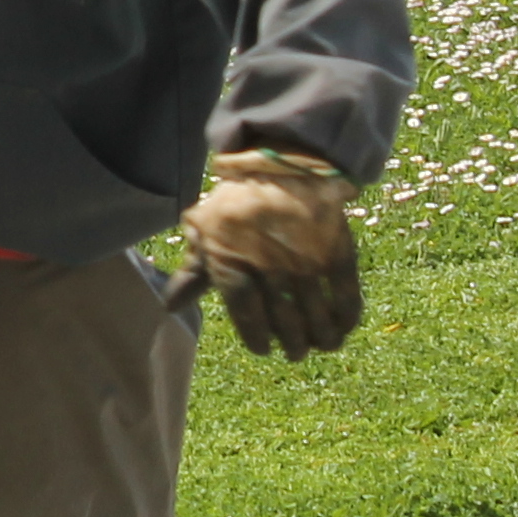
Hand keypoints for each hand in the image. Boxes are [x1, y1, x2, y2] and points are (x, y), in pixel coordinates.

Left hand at [178, 150, 359, 356]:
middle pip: (283, 319)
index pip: (245, 312)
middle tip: (296, 352)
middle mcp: (268, 265)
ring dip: (321, 336)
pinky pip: (345, 294)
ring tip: (322, 345)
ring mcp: (305, 260)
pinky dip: (347, 315)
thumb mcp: (205, 231)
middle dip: (292, 342)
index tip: (264, 349)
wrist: (280, 163)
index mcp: (231, 260)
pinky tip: (344, 326)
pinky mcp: (336, 251)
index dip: (256, 335)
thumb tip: (171, 306)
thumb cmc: (235, 202)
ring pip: (316, 314)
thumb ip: (193, 271)